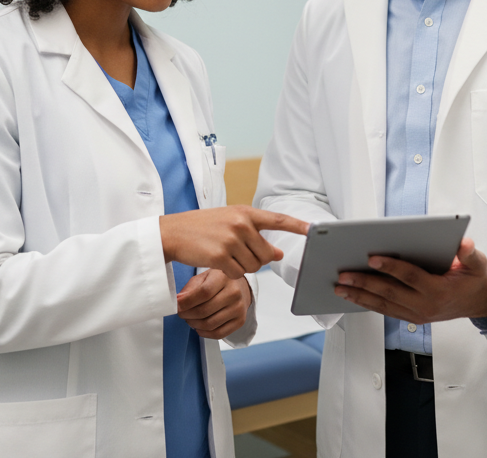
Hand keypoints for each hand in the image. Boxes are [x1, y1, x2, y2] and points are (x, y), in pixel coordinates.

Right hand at [159, 206, 308, 279]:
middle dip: (255, 259)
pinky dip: (230, 273)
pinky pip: (238, 274)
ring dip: (241, 267)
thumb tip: (277, 253)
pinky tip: (217, 262)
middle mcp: (241, 224)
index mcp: (245, 212)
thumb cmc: (202, 227)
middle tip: (237, 253)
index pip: (277, 219)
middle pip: (266, 254)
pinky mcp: (221, 256)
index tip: (314, 230)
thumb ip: (255, 234)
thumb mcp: (230, 223)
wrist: (172, 232)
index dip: (297, 226)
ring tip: (224, 254)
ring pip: (253, 266)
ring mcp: (231, 239)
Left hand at [177, 270, 251, 339]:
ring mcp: (239, 308)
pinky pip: (218, 334)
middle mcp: (234, 293)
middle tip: (181, 313)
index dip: (188, 302)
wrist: (240, 288)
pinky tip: (199, 327)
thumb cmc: (217, 282)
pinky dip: (204, 333)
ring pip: (210, 324)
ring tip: (189, 319)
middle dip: (187, 315)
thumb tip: (179, 302)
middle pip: (205, 311)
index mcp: (224, 277)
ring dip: (194, 324)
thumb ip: (190, 288)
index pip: (204, 292)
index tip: (178, 305)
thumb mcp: (203, 277)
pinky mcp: (240, 321)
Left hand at [333, 238, 486, 323]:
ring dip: (360, 296)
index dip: (390, 267)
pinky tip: (353, 296)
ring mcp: (417, 314)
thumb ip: (470, 253)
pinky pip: (386, 311)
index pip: (410, 277)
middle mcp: (425, 305)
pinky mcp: (412, 318)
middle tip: (344, 274)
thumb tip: (463, 244)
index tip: (372, 258)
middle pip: (389, 293)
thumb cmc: (474, 280)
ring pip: (383, 305)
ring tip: (340, 288)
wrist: (479, 304)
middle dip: (364, 283)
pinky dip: (368, 304)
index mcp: (438, 291)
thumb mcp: (478, 264)